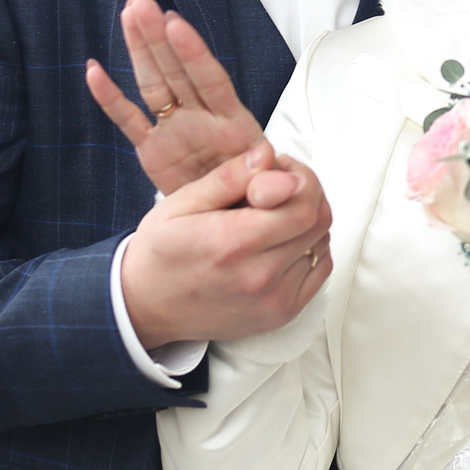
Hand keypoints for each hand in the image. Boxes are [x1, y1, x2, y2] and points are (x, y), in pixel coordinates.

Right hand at [87, 0, 267, 194]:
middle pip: (176, 70)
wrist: (235, 216)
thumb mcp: (266, 188)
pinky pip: (128, 120)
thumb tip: (268, 165)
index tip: (175, 21)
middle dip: (158, 34)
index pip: (210, 80)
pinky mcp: (153, 150)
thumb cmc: (257, 194)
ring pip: (153, 83)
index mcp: (233, 124)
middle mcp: (200, 118)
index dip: (193, 53)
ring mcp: (175, 131)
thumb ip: (264, 177)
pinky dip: (110, 98)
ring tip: (129, 11)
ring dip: (140, 48)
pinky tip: (93, 71)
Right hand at [118, 143, 333, 349]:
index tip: (279, 169)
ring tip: (274, 215)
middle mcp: (259, 276)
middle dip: (307, 193)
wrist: (147, 307)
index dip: (300, 177)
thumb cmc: (161, 251)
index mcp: (233, 243)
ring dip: (307, 221)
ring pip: (321, 243)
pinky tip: (281, 241)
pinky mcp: (283, 314)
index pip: (303, 203)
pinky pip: (319, 270)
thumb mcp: (182, 203)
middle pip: (318, 221)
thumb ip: (230, 178)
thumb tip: (268, 155)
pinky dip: (310, 249)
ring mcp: (274, 300)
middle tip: (277, 187)